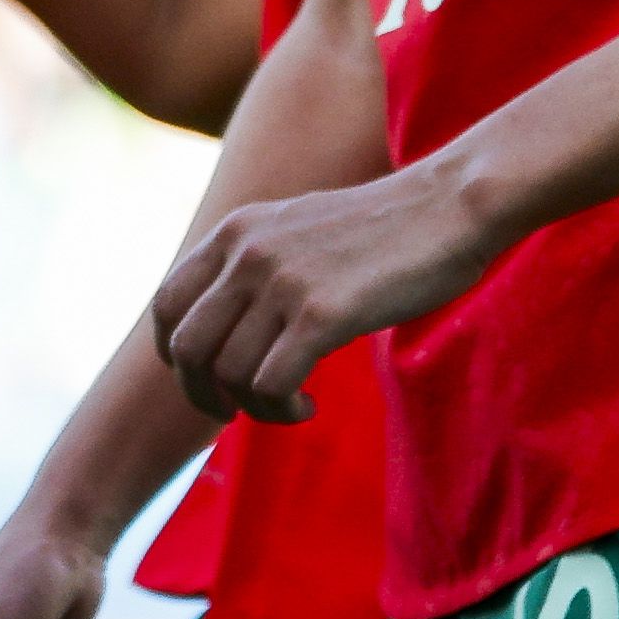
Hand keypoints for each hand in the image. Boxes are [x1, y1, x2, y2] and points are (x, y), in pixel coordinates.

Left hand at [144, 158, 501, 422]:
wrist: (451, 206)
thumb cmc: (386, 229)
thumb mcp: (298, 230)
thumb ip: (257, 265)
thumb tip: (231, 324)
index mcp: (235, 231)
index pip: (166, 304)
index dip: (174, 355)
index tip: (204, 378)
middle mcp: (247, 253)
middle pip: (186, 347)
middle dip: (201, 393)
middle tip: (233, 412)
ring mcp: (282, 282)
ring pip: (228, 374)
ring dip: (252, 408)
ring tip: (290, 405)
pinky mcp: (322, 313)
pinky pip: (269, 384)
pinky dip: (280, 408)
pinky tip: (307, 404)